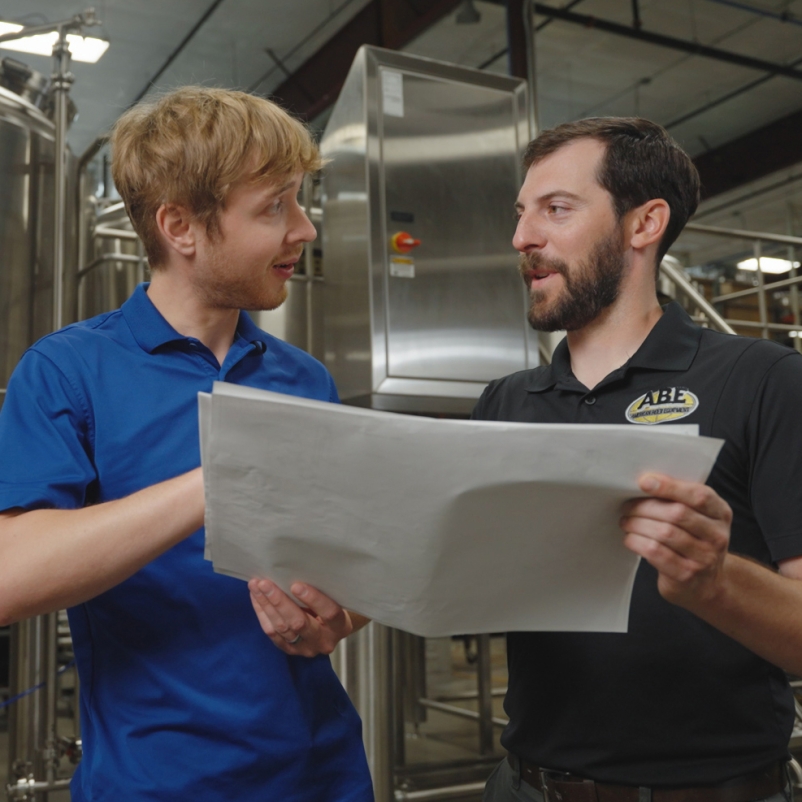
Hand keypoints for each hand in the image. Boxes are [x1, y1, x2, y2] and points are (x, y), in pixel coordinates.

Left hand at [248, 578, 353, 656]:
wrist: (331, 628)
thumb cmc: (333, 604)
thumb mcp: (335, 598)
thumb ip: (322, 590)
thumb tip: (297, 570)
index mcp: (340, 626)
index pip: (329, 613)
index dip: (313, 599)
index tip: (296, 585)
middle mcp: (323, 641)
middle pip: (299, 623)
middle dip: (280, 602)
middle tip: (265, 583)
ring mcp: (305, 648)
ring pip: (282, 628)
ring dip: (266, 605)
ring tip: (256, 586)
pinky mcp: (290, 650)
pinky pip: (272, 633)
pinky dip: (262, 613)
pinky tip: (256, 597)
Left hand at [620, 473, 732, 610]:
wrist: (704, 584)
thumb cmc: (693, 541)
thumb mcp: (697, 518)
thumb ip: (680, 500)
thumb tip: (646, 482)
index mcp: (720, 513)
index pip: (699, 495)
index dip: (670, 486)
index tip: (644, 482)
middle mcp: (718, 535)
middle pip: (677, 513)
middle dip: (645, 507)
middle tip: (626, 506)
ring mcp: (705, 558)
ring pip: (664, 532)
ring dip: (637, 524)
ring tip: (625, 521)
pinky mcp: (686, 574)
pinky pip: (656, 552)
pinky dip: (637, 542)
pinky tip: (630, 538)